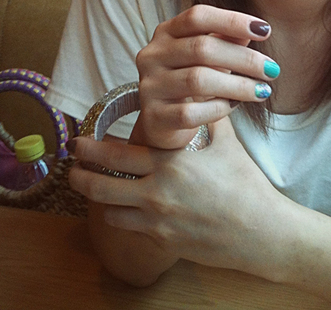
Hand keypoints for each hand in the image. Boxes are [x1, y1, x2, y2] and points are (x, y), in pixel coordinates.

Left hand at [69, 117, 289, 277]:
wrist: (260, 231)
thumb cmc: (245, 184)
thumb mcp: (226, 143)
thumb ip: (207, 116)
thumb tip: (202, 89)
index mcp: (170, 163)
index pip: (117, 154)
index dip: (92, 148)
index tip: (80, 141)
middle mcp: (157, 192)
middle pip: (101, 185)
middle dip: (80, 173)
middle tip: (71, 164)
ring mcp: (157, 220)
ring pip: (108, 210)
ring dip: (96, 197)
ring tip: (88, 186)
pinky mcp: (162, 240)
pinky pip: (127, 227)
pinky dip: (117, 216)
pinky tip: (118, 208)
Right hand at [135, 4, 277, 148]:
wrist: (163, 121)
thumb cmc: (191, 78)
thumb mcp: (208, 55)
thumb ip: (227, 39)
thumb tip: (254, 30)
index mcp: (166, 32)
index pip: (198, 16)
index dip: (232, 21)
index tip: (265, 30)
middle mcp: (153, 55)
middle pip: (201, 48)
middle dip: (244, 59)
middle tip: (272, 69)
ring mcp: (150, 86)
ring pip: (198, 80)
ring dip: (238, 85)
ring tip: (262, 90)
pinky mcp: (154, 116)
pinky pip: (191, 112)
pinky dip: (219, 108)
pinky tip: (235, 106)